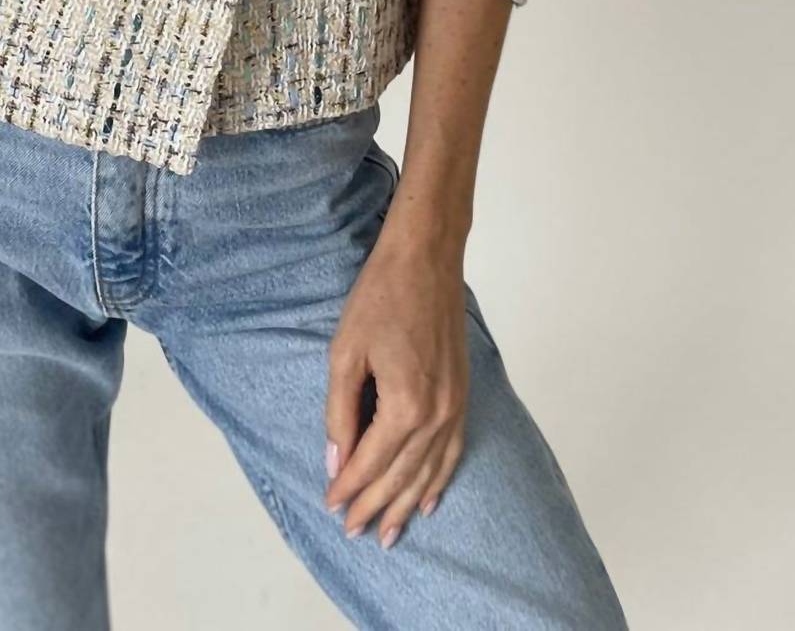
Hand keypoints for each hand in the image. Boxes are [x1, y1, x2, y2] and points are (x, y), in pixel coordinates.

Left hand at [324, 236, 468, 546]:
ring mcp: (455, 406)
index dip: (349, 487)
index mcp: (405, 405)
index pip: (372, 462)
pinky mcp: (463, 395)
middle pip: (402, 475)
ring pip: (430, 471)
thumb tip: (336, 461)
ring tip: (390, 534)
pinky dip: (440, 479)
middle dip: (376, 506)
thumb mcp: (345, 353)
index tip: (330, 507)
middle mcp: (437, 415)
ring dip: (408, 504)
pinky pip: (453, 450)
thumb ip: (340, 412)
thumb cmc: (380, 299)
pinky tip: (428, 500)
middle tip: (354, 531)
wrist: (426, 260)